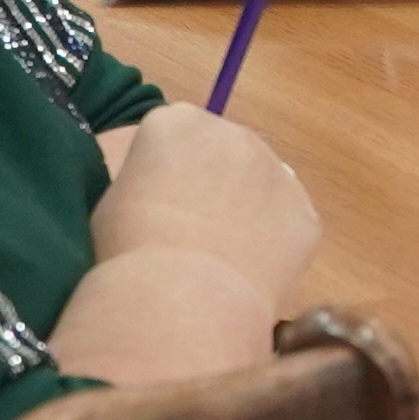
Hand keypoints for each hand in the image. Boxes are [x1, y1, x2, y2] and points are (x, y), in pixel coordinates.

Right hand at [93, 102, 321, 305]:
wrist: (179, 297)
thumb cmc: (129, 250)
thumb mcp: (114, 199)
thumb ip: (145, 176)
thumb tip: (162, 186)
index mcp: (176, 122)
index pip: (176, 132)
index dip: (167, 170)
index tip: (158, 202)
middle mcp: (232, 132)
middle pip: (223, 150)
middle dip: (212, 180)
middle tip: (192, 229)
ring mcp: (276, 169)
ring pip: (261, 182)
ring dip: (247, 206)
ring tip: (220, 255)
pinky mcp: (304, 210)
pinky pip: (287, 221)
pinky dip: (273, 242)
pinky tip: (247, 272)